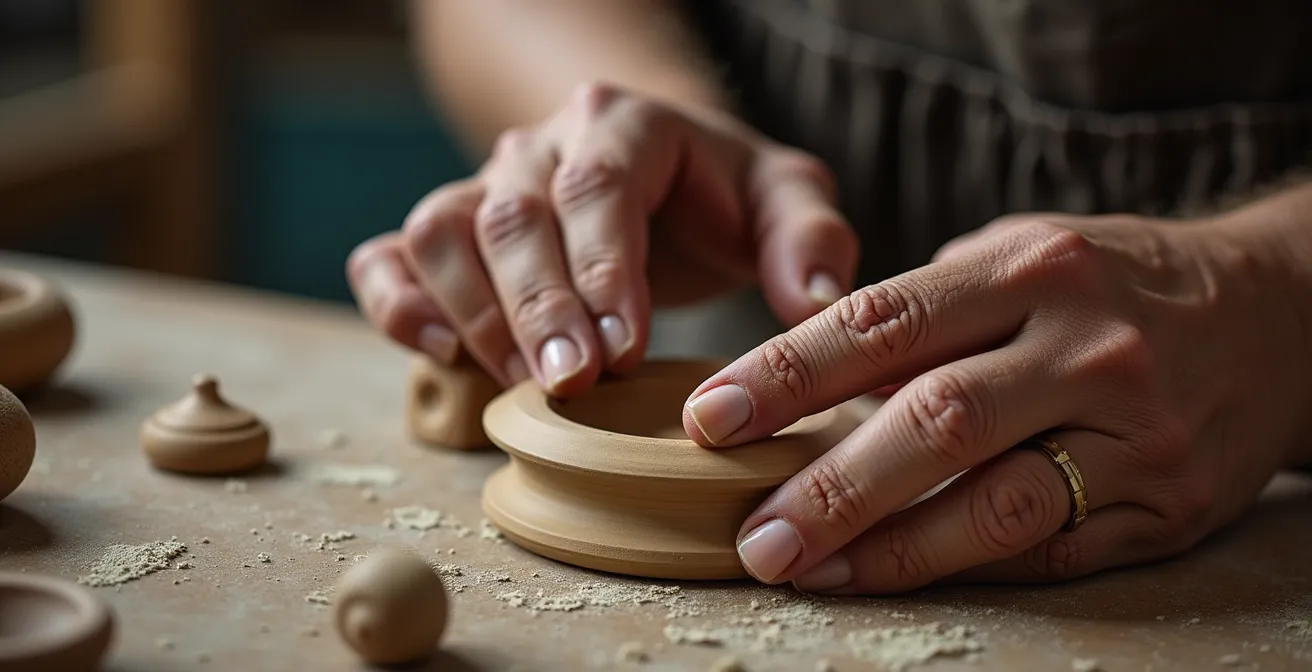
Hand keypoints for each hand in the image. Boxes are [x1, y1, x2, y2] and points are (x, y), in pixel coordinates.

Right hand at [347, 82, 858, 394]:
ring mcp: (485, 186)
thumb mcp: (785, 201)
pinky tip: (438, 352)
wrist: (659, 177)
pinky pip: (390, 254)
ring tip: (519, 383)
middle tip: (570, 382)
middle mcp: (541, 148)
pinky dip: (398, 303)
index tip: (624, 348)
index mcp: (624, 124)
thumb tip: (818, 301)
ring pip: (441, 230)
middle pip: (513, 214)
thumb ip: (812, 238)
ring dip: (471, 311)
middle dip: (537, 305)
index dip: (602, 268)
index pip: (600, 186)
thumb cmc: (724, 197)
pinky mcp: (451, 232)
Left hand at [681, 213, 1311, 593]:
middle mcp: (1084, 346)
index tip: (711, 417)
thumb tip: (811, 367)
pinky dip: (959, 567)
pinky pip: (1048, 548)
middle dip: (827, 484)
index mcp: (1032, 269)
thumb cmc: (1113, 284)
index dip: (787, 372)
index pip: (884, 322)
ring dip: (886, 548)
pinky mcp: (1165, 502)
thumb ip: (929, 303)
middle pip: (933, 420)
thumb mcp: (1027, 253)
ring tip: (803, 570)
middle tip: (748, 533)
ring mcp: (1132, 429)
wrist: (1274, 316)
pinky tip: (891, 577)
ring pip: (993, 501)